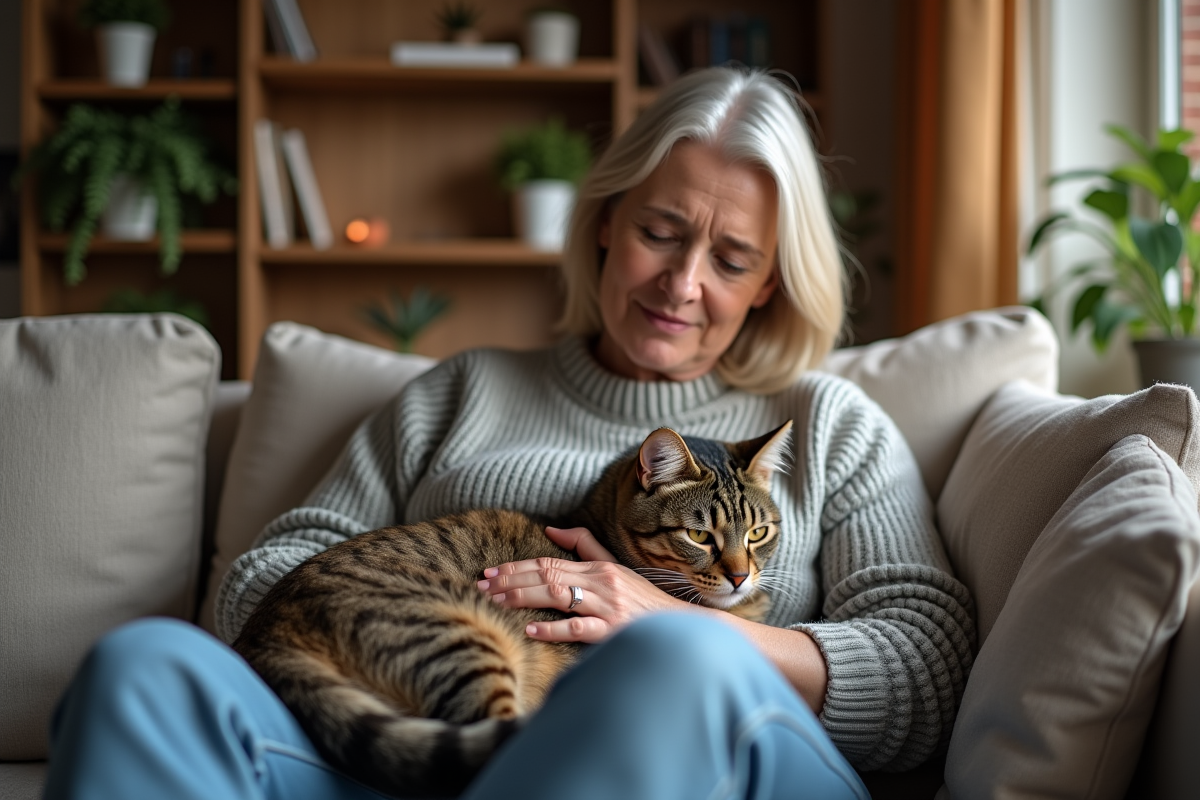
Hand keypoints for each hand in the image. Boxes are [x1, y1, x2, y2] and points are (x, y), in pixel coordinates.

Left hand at [476, 526, 691, 642]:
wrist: (679, 625)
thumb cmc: (643, 600)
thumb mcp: (614, 568)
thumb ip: (584, 545)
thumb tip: (551, 529)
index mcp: (597, 568)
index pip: (549, 562)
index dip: (517, 566)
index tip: (490, 572)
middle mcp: (600, 583)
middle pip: (547, 575)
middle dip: (511, 580)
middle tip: (481, 586)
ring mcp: (606, 607)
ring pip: (557, 596)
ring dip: (523, 598)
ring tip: (497, 601)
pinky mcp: (612, 631)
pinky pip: (578, 628)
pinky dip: (553, 629)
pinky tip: (531, 629)